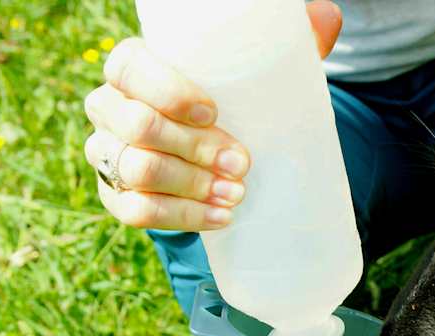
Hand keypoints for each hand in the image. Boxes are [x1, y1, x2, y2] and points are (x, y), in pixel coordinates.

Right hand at [83, 1, 342, 230]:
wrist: (208, 156)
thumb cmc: (227, 103)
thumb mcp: (250, 75)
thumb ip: (281, 46)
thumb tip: (328, 16)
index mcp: (132, 66)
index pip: (131, 69)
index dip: (168, 91)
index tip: (214, 112)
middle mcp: (109, 106)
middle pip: (138, 126)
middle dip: (194, 148)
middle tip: (242, 163)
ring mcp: (106, 152)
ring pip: (138, 170)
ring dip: (192, 185)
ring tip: (238, 192)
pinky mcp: (116, 195)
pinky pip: (137, 211)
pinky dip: (183, 217)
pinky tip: (221, 216)